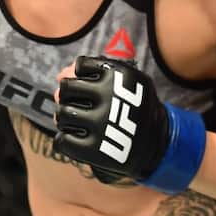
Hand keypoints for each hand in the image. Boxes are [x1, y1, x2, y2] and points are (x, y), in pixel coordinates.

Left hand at [53, 56, 206, 193]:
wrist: (156, 143)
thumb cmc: (132, 106)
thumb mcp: (123, 81)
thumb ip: (92, 72)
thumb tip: (59, 76)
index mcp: (120, 75)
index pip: (80, 66)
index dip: (82, 76)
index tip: (94, 87)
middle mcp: (110, 97)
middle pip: (66, 89)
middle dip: (69, 96)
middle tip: (81, 105)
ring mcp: (102, 124)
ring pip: (62, 114)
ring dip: (66, 118)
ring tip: (80, 122)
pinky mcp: (95, 149)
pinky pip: (62, 140)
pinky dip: (65, 140)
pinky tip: (78, 139)